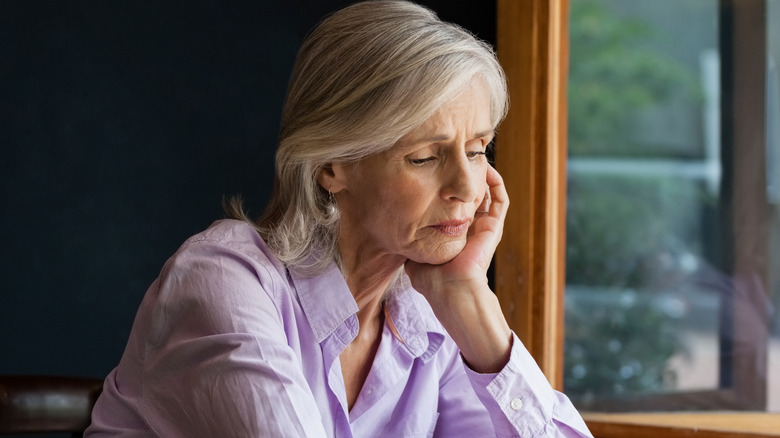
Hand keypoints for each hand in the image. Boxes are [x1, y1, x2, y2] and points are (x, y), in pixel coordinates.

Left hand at [405, 165, 511, 372]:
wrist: (450, 288)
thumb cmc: (431, 277)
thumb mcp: (414, 253)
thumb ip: (408, 238)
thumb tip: (392, 225)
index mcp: (454, 232)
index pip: (454, 203)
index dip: (448, 186)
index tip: (437, 169)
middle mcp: (470, 227)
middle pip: (471, 194)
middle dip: (465, 174)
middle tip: (457, 155)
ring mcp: (484, 226)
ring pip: (488, 192)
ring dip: (482, 174)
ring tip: (473, 155)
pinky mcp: (494, 226)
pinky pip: (500, 199)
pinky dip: (495, 182)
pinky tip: (485, 167)